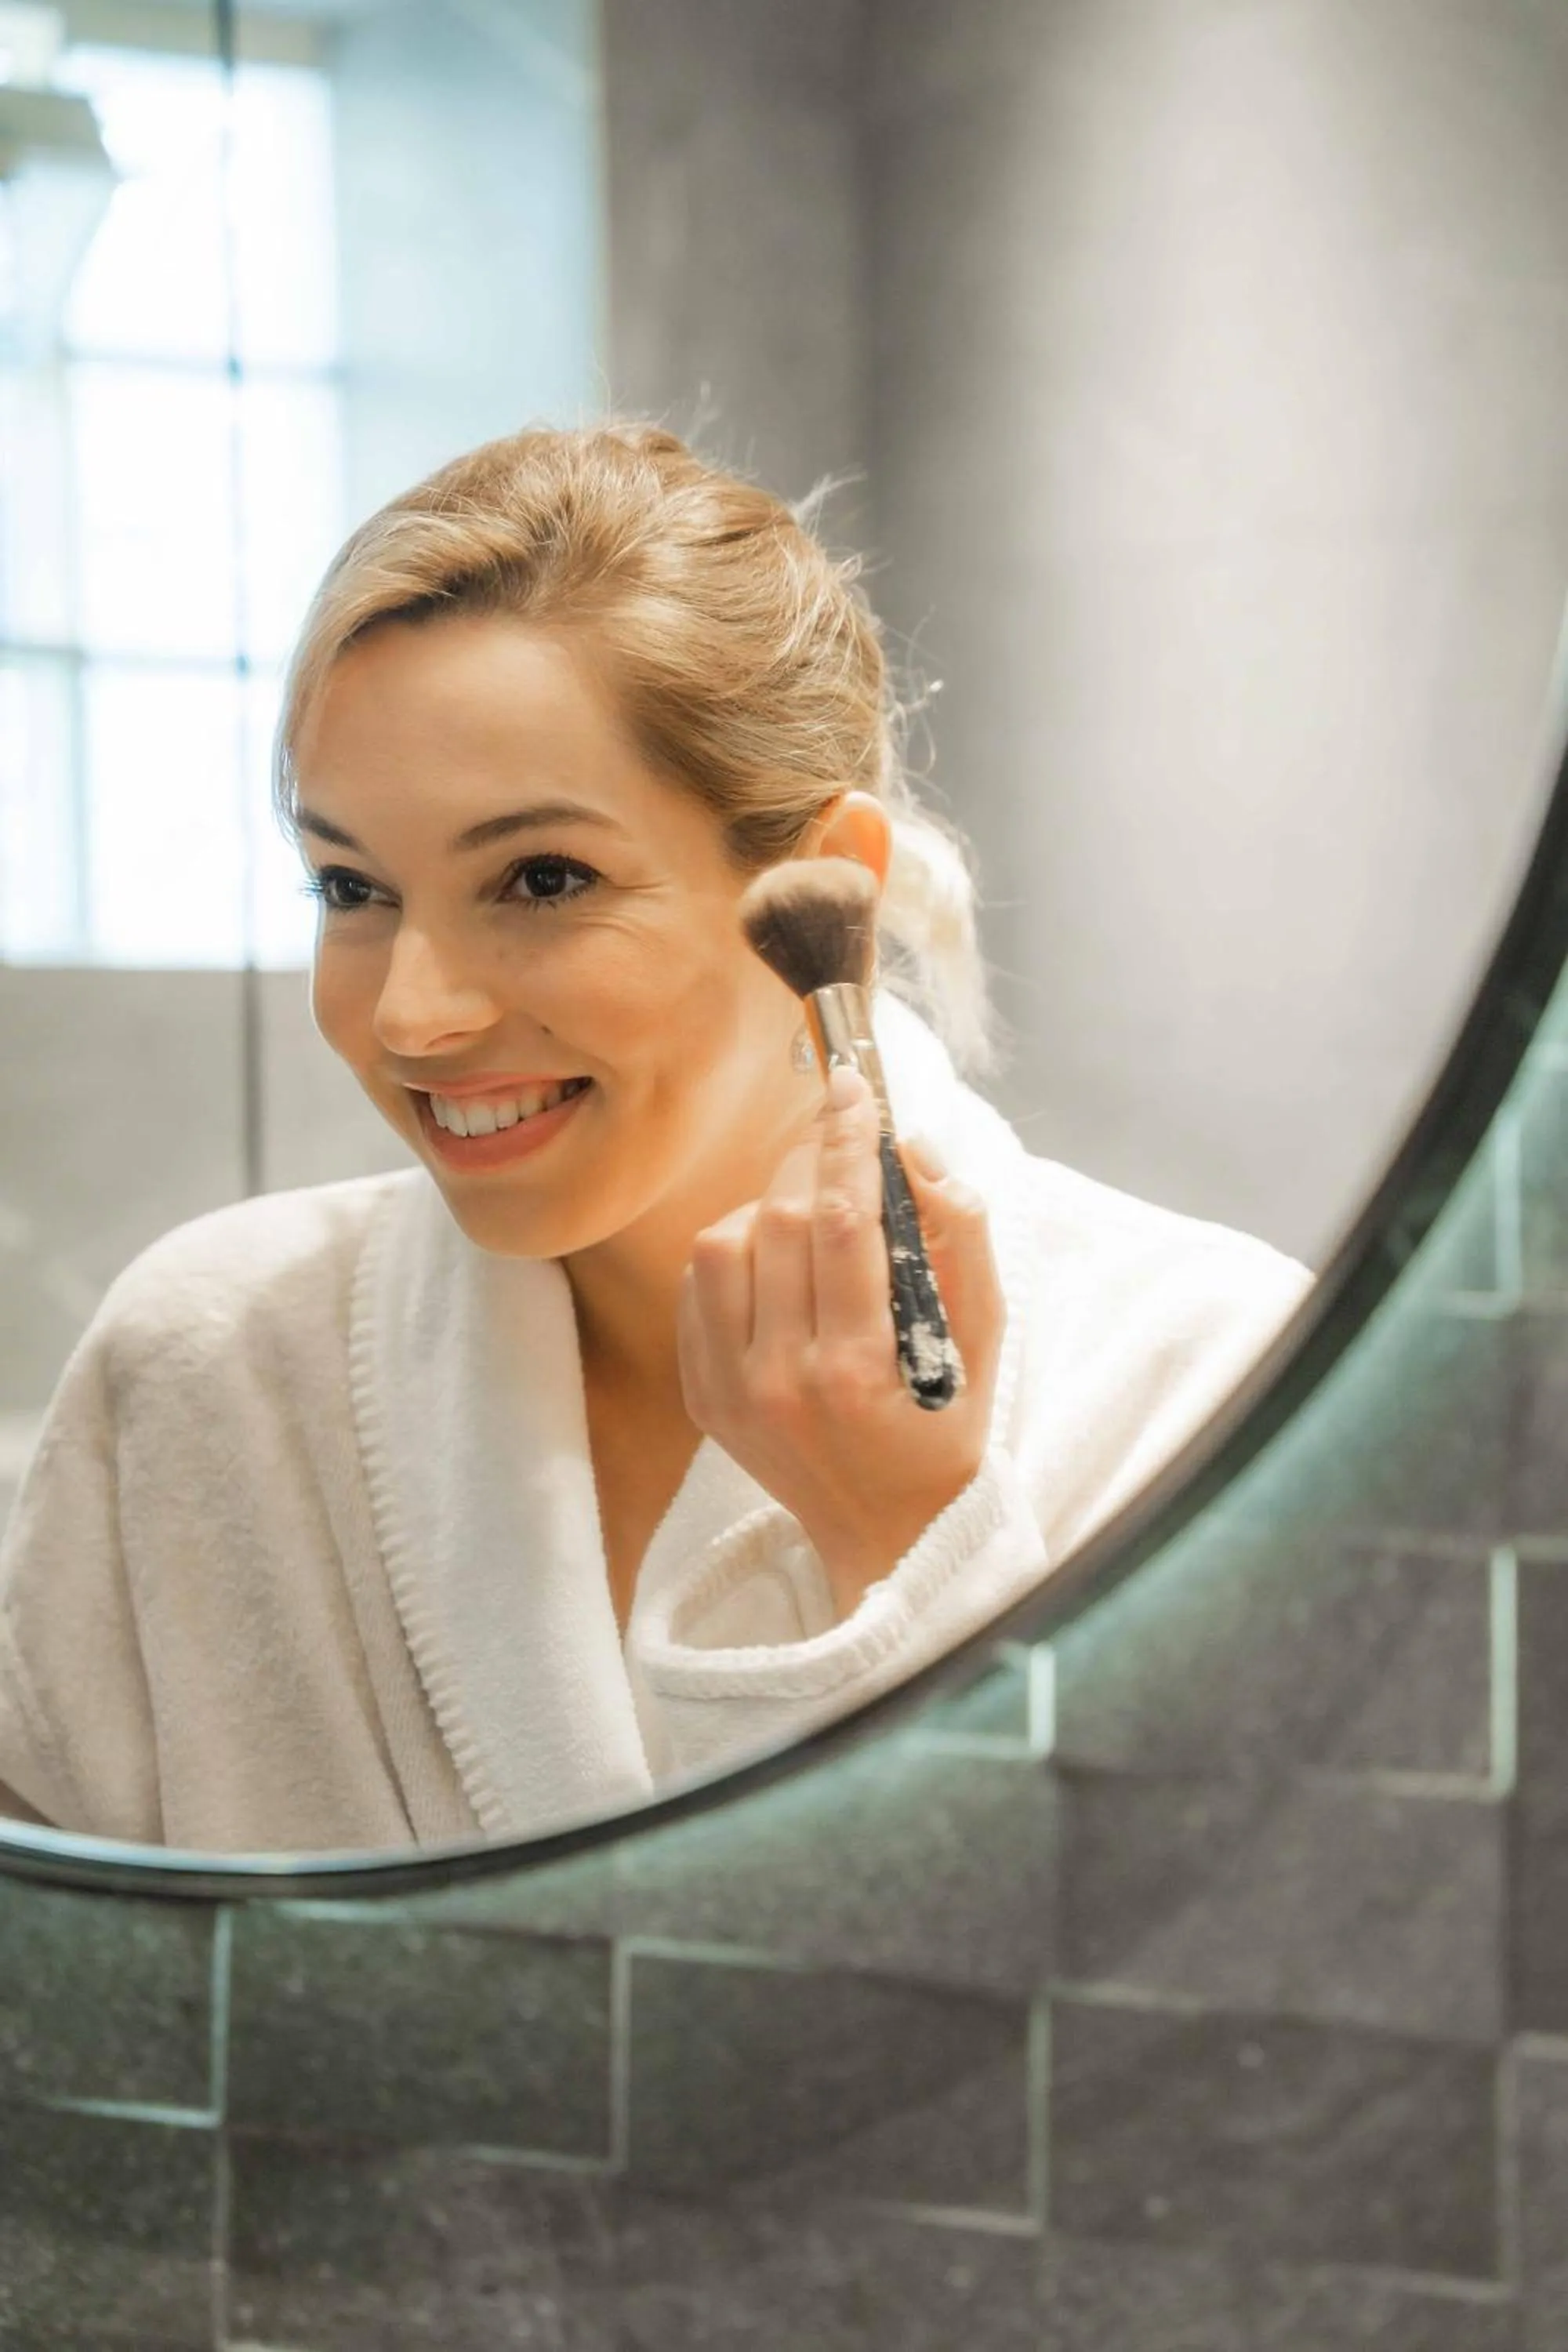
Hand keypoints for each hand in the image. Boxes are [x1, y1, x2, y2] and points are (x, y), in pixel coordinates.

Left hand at [676, 1063, 1006, 1621]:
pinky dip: (736, 1251)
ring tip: (814, 1213)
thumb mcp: (983, 1336)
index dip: (848, 1139)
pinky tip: (780, 1262)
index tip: (854, 1085)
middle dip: (814, 1157)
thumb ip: (960, 1236)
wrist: (889, 1532)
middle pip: (781, 1219)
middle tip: (842, 1133)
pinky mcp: (700, 1394)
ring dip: (769, 1206)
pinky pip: (698, 1284)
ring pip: (723, 1242)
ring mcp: (729, 1391)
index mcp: (858, 1370)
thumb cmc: (948, 1425)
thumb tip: (911, 1150)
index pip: (845, 1220)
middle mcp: (781, 1381)